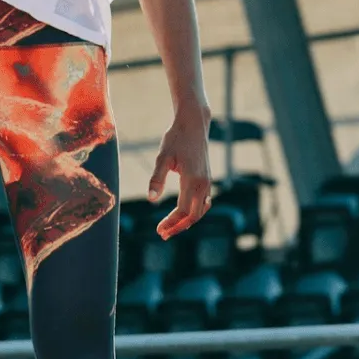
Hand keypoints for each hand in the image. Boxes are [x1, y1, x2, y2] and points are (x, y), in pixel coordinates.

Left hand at [148, 104, 212, 239]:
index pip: (183, 211)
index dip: (171, 223)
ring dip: (187, 221)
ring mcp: (208, 182)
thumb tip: (151, 200)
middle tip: (162, 234)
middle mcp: (204, 184)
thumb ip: (156, 178)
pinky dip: (194, 212)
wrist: (194, 123)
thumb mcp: (163, 156)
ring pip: (200, 211)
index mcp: (193, 181)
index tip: (159, 230)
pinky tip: (183, 214)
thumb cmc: (176, 138)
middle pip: (194, 216)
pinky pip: (204, 203)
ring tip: (171, 228)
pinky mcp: (207, 179)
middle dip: (178, 227)